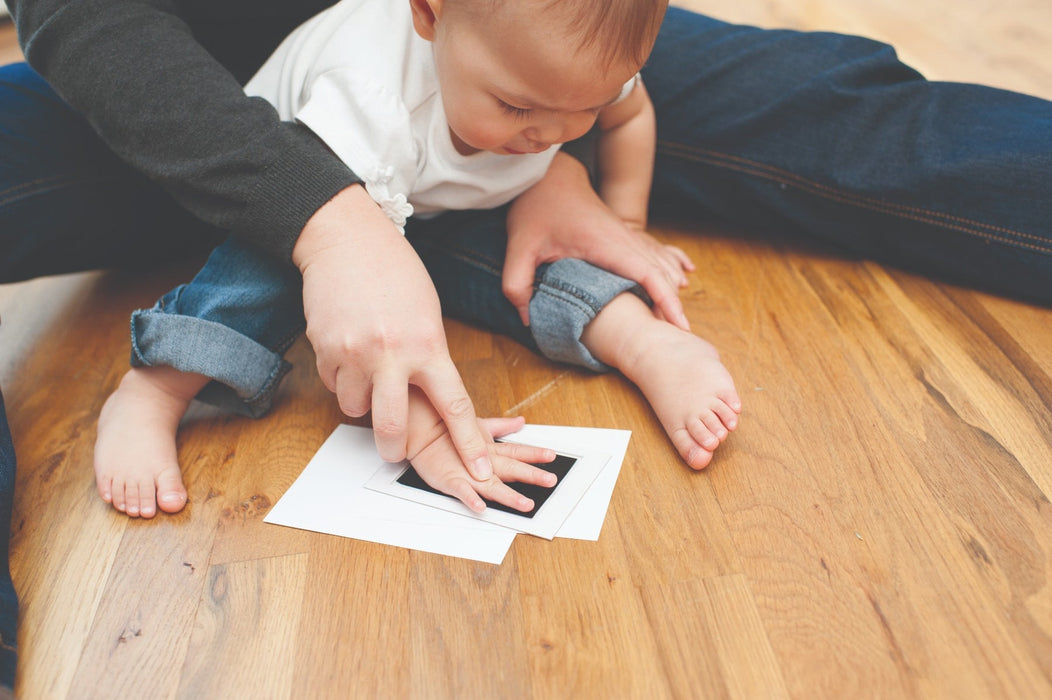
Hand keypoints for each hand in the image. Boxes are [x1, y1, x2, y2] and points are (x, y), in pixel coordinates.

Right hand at [293, 185, 493, 478]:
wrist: (346, 239)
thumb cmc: (395, 272)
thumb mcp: (428, 312)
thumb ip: (429, 353)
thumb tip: (429, 389)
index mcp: (428, 344)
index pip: (455, 405)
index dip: (469, 443)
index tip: (482, 471)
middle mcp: (391, 354)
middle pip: (392, 427)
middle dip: (393, 449)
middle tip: (395, 453)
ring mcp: (354, 353)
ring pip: (354, 409)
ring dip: (362, 403)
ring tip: (367, 376)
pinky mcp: (324, 348)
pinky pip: (332, 384)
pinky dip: (340, 379)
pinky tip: (347, 352)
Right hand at [408, 401, 557, 513]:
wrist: (418, 429)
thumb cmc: (447, 429)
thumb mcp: (479, 426)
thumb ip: (501, 426)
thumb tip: (520, 422)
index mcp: (490, 449)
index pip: (517, 451)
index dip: (535, 453)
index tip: (552, 456)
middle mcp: (482, 462)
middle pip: (511, 469)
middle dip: (532, 475)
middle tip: (550, 480)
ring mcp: (467, 472)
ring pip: (492, 485)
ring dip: (509, 496)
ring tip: (525, 505)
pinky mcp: (449, 481)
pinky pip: (461, 492)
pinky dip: (471, 499)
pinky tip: (481, 508)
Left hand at [504, 152, 693, 329]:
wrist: (549, 176)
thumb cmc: (536, 208)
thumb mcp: (518, 247)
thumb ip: (516, 284)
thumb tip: (527, 319)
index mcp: (605, 244)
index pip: (647, 274)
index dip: (665, 300)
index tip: (678, 324)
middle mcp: (624, 239)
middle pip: (662, 273)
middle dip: (673, 304)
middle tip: (681, 337)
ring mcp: (627, 235)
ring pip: (661, 263)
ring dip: (671, 288)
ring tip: (676, 320)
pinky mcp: (624, 235)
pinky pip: (655, 251)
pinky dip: (670, 266)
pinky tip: (684, 275)